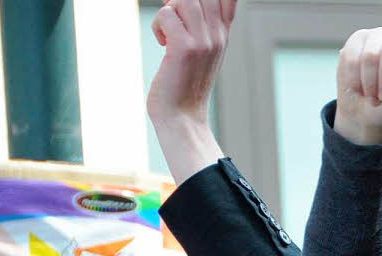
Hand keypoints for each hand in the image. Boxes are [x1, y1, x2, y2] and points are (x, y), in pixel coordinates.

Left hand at [147, 0, 235, 127]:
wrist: (182, 118)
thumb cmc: (186, 85)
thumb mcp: (202, 52)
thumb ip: (202, 25)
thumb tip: (178, 1)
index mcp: (224, 34)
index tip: (191, 11)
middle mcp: (218, 36)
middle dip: (181, 1)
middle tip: (174, 20)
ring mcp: (203, 42)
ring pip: (184, 0)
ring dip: (169, 11)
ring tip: (168, 32)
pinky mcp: (184, 49)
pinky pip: (165, 15)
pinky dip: (158, 26)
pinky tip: (163, 44)